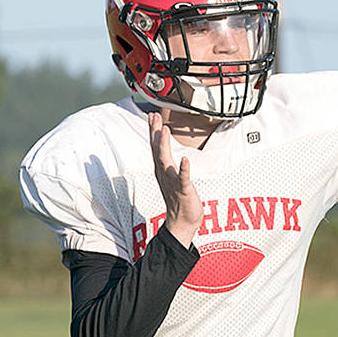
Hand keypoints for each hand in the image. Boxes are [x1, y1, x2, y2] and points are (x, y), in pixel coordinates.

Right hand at [149, 113, 202, 247]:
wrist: (182, 222)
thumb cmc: (178, 198)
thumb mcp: (171, 176)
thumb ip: (167, 162)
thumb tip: (165, 149)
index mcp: (162, 169)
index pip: (155, 147)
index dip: (153, 130)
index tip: (152, 114)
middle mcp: (164, 173)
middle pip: (157, 150)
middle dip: (155, 133)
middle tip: (154, 116)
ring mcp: (172, 181)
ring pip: (166, 161)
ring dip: (164, 146)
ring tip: (164, 130)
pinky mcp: (183, 190)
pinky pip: (183, 179)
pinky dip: (183, 169)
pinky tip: (185, 160)